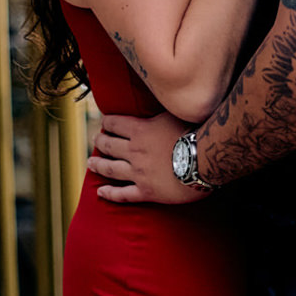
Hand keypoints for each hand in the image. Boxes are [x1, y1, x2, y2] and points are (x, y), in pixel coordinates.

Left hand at [86, 111, 203, 204]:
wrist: (205, 160)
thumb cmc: (196, 133)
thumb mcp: (176, 114)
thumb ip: (161, 113)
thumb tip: (160, 101)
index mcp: (141, 131)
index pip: (116, 124)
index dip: (108, 122)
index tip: (105, 122)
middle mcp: (135, 152)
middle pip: (109, 145)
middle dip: (100, 141)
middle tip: (96, 140)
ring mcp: (138, 173)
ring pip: (111, 169)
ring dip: (98, 165)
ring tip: (90, 163)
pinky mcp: (146, 191)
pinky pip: (123, 194)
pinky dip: (110, 193)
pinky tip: (101, 192)